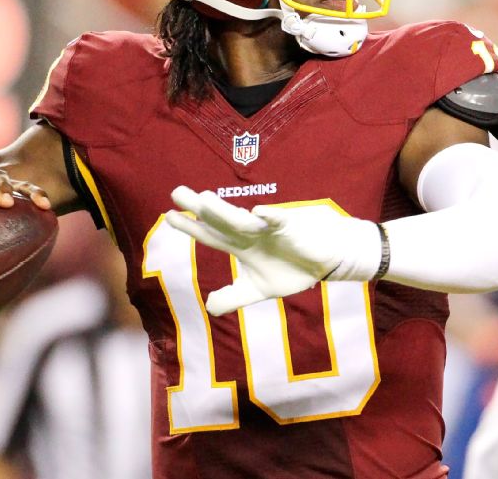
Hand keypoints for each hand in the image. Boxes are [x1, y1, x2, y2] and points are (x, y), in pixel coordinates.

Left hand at [166, 186, 380, 314]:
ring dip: (225, 211)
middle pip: (220, 220)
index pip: (211, 235)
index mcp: (241, 246)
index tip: (168, 216)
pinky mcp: (292, 229)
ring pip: (243, 219)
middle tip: (177, 192)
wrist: (328, 261)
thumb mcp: (259, 289)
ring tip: (205, 200)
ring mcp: (269, 229)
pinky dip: (271, 217)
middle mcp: (250, 234)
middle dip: (199, 208)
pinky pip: (280, 221)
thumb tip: (209, 306)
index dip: (190, 227)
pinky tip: (259, 212)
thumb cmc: (293, 269)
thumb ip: (235, 297)